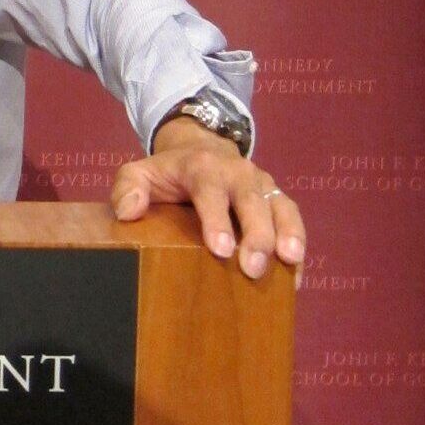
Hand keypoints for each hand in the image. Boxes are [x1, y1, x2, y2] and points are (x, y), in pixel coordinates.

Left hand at [110, 117, 305, 279]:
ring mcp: (261, 185)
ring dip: (287, 235)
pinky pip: (293, 217)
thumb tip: (127, 212)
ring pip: (280, 207)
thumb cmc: (168, 173)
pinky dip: (298, 242)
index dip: (216, 220)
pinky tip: (296, 274)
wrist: (201, 151)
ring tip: (288, 263)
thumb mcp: (139, 173)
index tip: (221, 249)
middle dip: (256, 235)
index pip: (210, 191)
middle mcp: (237, 173)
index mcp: (202, 167)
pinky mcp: (276, 198)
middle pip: (252, 202)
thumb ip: (127, 188)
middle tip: (252, 268)